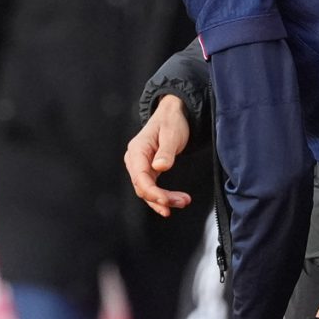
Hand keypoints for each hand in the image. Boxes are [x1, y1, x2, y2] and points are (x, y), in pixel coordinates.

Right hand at [124, 96, 192, 216]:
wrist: (172, 113)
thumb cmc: (171, 121)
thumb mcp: (172, 134)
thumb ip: (166, 151)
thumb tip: (159, 167)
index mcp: (137, 150)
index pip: (140, 178)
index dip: (153, 192)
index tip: (167, 201)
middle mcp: (135, 159)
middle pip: (142, 187)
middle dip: (161, 199)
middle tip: (183, 201)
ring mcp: (140, 166)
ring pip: (146, 190)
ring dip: (163, 200)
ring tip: (183, 202)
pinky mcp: (147, 170)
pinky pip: (150, 188)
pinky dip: (160, 198)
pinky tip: (169, 205)